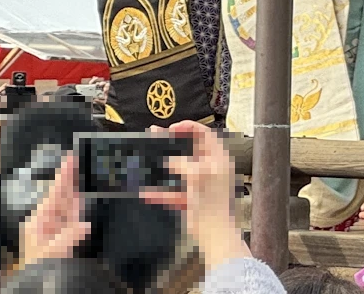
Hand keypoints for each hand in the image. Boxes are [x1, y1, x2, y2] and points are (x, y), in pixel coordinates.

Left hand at [18, 155, 90, 267]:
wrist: (37, 280)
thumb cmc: (38, 266)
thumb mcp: (51, 253)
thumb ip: (67, 238)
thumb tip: (85, 224)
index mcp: (39, 221)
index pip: (53, 194)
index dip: (63, 176)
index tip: (69, 159)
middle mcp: (47, 220)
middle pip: (61, 195)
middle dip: (69, 178)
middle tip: (77, 158)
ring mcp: (57, 227)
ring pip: (68, 203)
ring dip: (75, 188)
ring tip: (82, 171)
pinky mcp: (65, 234)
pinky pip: (74, 215)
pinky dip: (79, 203)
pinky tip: (83, 194)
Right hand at [140, 121, 246, 271]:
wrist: (215, 235)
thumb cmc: (212, 202)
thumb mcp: (198, 176)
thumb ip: (184, 164)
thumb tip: (171, 160)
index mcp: (218, 160)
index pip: (205, 135)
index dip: (189, 128)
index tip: (171, 128)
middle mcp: (210, 170)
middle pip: (190, 151)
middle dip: (172, 143)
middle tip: (155, 137)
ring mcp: (200, 185)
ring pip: (179, 171)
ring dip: (163, 167)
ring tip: (147, 157)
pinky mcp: (191, 201)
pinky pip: (174, 193)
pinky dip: (161, 193)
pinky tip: (146, 193)